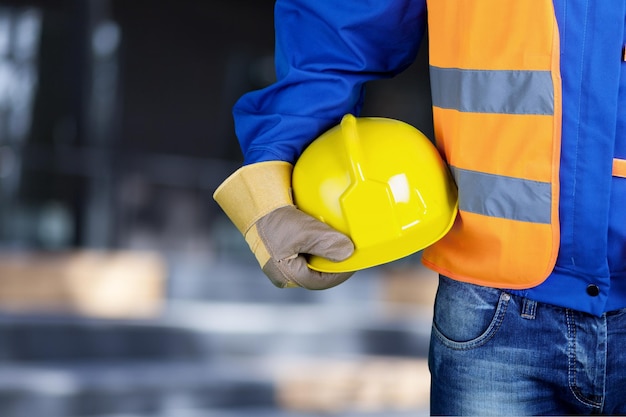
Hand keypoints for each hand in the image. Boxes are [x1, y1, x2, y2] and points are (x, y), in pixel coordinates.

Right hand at [213, 161, 355, 289]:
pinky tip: (326, 230)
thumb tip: (348, 252)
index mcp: (288, 275)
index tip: (354, 260)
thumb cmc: (277, 220)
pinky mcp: (283, 247)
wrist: (256, 202)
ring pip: (312, 260)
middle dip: (334, 261)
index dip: (341, 272)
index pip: (322, 281)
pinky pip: (305, 248)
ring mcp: (283, 260)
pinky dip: (317, 241)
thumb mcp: (306, 232)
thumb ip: (328, 243)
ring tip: (339, 240)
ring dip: (326, 250)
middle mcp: (284, 272)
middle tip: (349, 250)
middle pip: (318, 272)